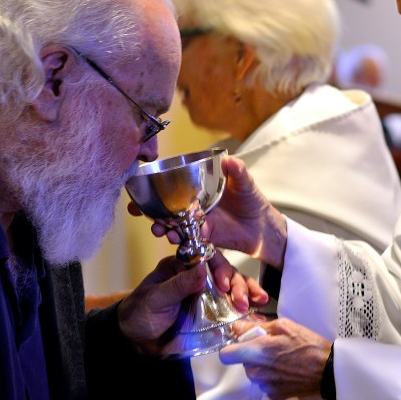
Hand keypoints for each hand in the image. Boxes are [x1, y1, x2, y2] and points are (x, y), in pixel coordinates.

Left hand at [117, 251, 267, 355]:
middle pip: (225, 272)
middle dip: (238, 283)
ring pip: (233, 288)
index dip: (220, 268)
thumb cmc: (140, 314)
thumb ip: (179, 284)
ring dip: (248, 293)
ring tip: (259, 301)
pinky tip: (259, 315)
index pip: (208, 257)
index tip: (225, 284)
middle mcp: (198, 277)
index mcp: (182, 266)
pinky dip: (247, 312)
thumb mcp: (157, 297)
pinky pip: (232, 310)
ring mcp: (207, 295)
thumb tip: (203, 268)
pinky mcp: (213, 314)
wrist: (137, 342)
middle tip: (243, 299)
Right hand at [129, 156, 288, 268]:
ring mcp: (197, 221)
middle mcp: (193, 204)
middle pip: (166, 207)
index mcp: (198, 188)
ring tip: (159, 230)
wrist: (261, 225)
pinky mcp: (203, 237)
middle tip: (140, 212)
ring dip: (163, 227)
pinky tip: (176, 239)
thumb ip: (237, 171)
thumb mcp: (245, 182)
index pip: (172, 185)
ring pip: (173, 224)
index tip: (138, 190)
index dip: (153, 187)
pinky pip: (187, 238)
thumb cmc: (251, 199)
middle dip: (150, 211)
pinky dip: (180, 239)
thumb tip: (230, 160)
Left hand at [219, 317, 331, 399]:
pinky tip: (287, 371)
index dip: (233, 346)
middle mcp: (256, 372)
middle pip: (242, 361)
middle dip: (253, 353)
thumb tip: (237, 328)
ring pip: (254, 372)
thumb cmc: (307, 344)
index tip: (244, 341)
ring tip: (283, 358)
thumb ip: (257, 327)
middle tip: (273, 346)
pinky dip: (272, 377)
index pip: (225, 355)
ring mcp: (264, 386)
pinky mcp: (273, 395)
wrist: (328, 371)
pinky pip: (264, 383)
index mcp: (257, 352)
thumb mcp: (285, 326)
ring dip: (263, 365)